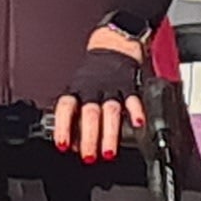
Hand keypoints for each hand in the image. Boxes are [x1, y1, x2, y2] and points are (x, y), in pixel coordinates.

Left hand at [53, 33, 150, 159]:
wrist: (113, 44)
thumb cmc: (92, 74)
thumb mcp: (77, 91)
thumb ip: (74, 117)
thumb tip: (72, 144)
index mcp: (76, 90)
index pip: (66, 108)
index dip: (63, 127)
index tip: (63, 144)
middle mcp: (93, 89)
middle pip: (89, 113)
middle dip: (88, 137)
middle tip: (88, 157)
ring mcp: (112, 87)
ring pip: (110, 110)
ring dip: (109, 133)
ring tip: (109, 152)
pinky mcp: (130, 86)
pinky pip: (134, 99)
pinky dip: (136, 112)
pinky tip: (137, 125)